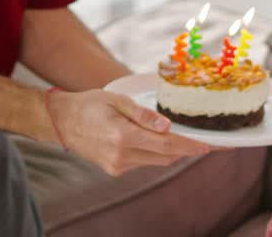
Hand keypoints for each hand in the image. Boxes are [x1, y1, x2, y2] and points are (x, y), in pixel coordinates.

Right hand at [46, 89, 212, 175]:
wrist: (61, 122)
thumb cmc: (89, 105)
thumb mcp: (116, 101)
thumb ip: (143, 115)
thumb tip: (168, 126)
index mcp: (123, 136)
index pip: (166, 144)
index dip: (190, 146)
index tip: (209, 146)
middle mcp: (122, 155)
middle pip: (165, 156)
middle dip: (185, 149)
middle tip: (201, 140)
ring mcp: (117, 166)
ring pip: (155, 161)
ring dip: (169, 150)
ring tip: (178, 137)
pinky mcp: (114, 170)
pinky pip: (142, 162)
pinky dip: (152, 152)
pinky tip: (151, 139)